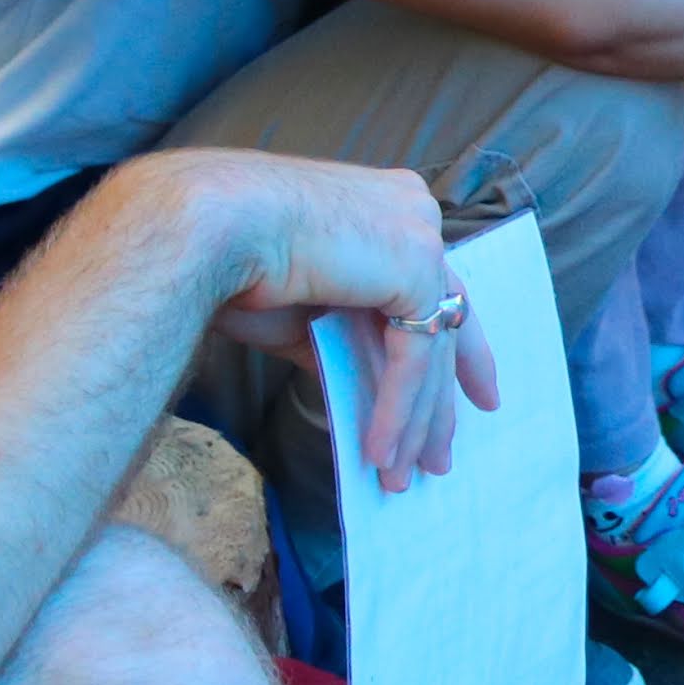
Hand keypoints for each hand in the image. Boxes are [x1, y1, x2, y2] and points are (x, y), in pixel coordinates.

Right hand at [163, 151, 494, 491]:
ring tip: (399, 477)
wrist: (206, 228)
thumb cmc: (232, 261)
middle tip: (440, 456)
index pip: (436, 286)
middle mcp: (414, 211)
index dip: (459, 346)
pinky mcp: (414, 266)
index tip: (477, 393)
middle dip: (443, 398)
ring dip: (413, 421)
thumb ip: (341, 342)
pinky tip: (378, 453)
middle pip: (446, 319)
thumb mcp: (300, 313)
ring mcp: (419, 234)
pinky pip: (413, 357)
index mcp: (388, 207)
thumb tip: (363, 389)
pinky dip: (396, 410)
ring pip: (430, 347)